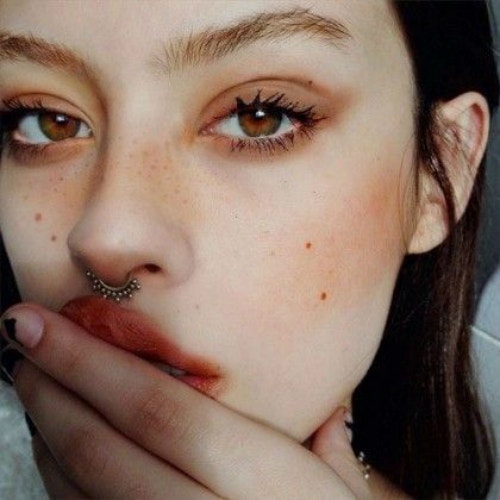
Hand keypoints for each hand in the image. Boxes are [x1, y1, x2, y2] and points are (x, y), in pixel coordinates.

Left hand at [1, 304, 372, 498]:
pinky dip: (61, 487)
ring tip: (35, 385)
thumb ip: (329, 441)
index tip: (45, 323)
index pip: (159, 409)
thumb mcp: (347, 495)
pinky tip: (56, 453)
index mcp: (262, 479)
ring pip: (84, 492)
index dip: (92, 363)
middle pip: (107, 448)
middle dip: (54, 387)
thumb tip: (328, 402)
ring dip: (49, 433)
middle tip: (25, 340)